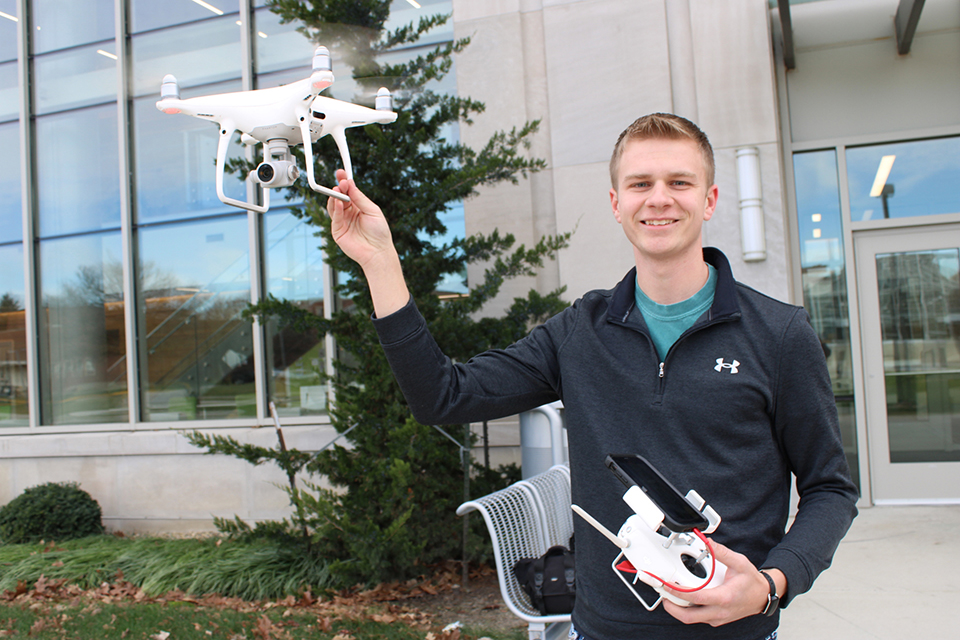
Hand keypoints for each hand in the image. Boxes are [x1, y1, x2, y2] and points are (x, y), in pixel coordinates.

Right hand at [327, 169, 395, 269]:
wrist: (378, 252)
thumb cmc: (380, 232)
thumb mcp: (373, 210)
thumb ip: (360, 198)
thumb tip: (350, 184)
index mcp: (359, 207)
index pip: (349, 191)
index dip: (344, 182)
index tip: (341, 173)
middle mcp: (349, 213)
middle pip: (340, 196)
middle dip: (339, 188)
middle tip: (340, 182)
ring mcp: (343, 221)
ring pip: (334, 206)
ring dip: (335, 197)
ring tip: (337, 190)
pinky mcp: (337, 230)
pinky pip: (334, 217)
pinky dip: (336, 208)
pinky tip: (338, 202)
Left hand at [661, 540, 783, 626]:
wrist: (763, 596)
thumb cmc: (752, 582)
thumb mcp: (740, 562)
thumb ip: (722, 552)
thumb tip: (707, 542)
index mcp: (724, 597)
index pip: (694, 597)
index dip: (677, 591)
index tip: (665, 584)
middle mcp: (719, 611)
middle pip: (688, 616)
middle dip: (671, 607)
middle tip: (662, 593)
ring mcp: (717, 618)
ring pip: (691, 619)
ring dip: (677, 609)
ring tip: (669, 595)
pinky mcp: (716, 619)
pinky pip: (698, 618)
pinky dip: (687, 610)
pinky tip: (683, 598)